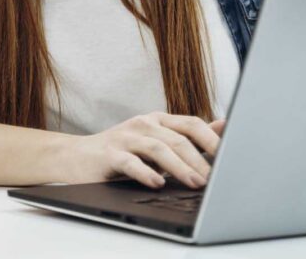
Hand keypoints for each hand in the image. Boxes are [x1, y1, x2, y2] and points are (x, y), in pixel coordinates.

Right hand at [66, 112, 223, 189]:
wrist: (76, 157)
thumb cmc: (121, 152)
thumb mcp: (156, 142)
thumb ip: (188, 137)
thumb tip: (225, 126)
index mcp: (157, 121)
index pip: (190, 124)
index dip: (211, 140)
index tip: (230, 158)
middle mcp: (142, 125)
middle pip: (177, 139)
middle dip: (199, 160)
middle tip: (215, 179)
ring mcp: (124, 137)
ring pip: (157, 149)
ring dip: (179, 167)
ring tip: (195, 183)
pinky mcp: (108, 154)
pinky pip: (130, 162)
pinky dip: (145, 173)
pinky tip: (157, 184)